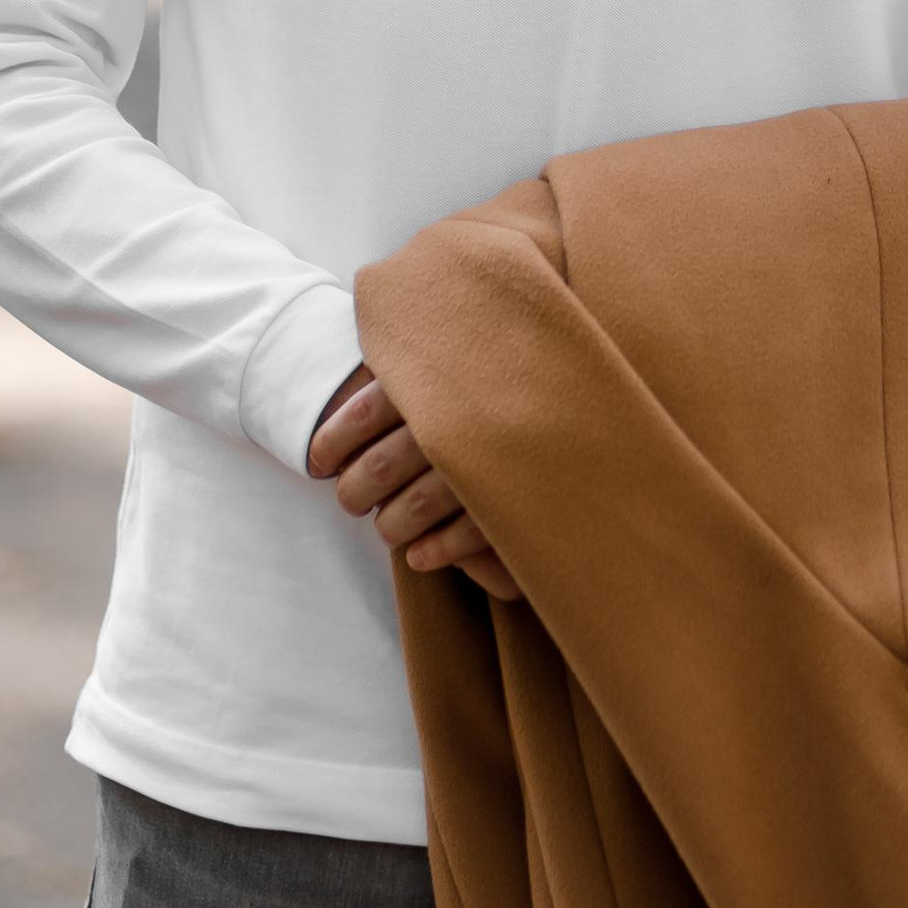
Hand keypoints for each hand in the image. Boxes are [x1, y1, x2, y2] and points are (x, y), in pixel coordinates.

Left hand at [306, 369, 522, 600]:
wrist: (588, 389)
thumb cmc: (506, 370)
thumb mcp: (458, 350)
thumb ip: (413, 360)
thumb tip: (348, 387)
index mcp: (438, 371)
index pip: (362, 412)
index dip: (331, 443)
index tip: (319, 462)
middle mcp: (460, 412)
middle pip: (382, 464)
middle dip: (355, 490)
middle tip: (351, 500)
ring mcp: (488, 457)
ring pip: (413, 506)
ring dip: (390, 525)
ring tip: (386, 529)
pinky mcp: (515, 497)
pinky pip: (461, 535)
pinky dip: (432, 551)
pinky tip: (419, 557)